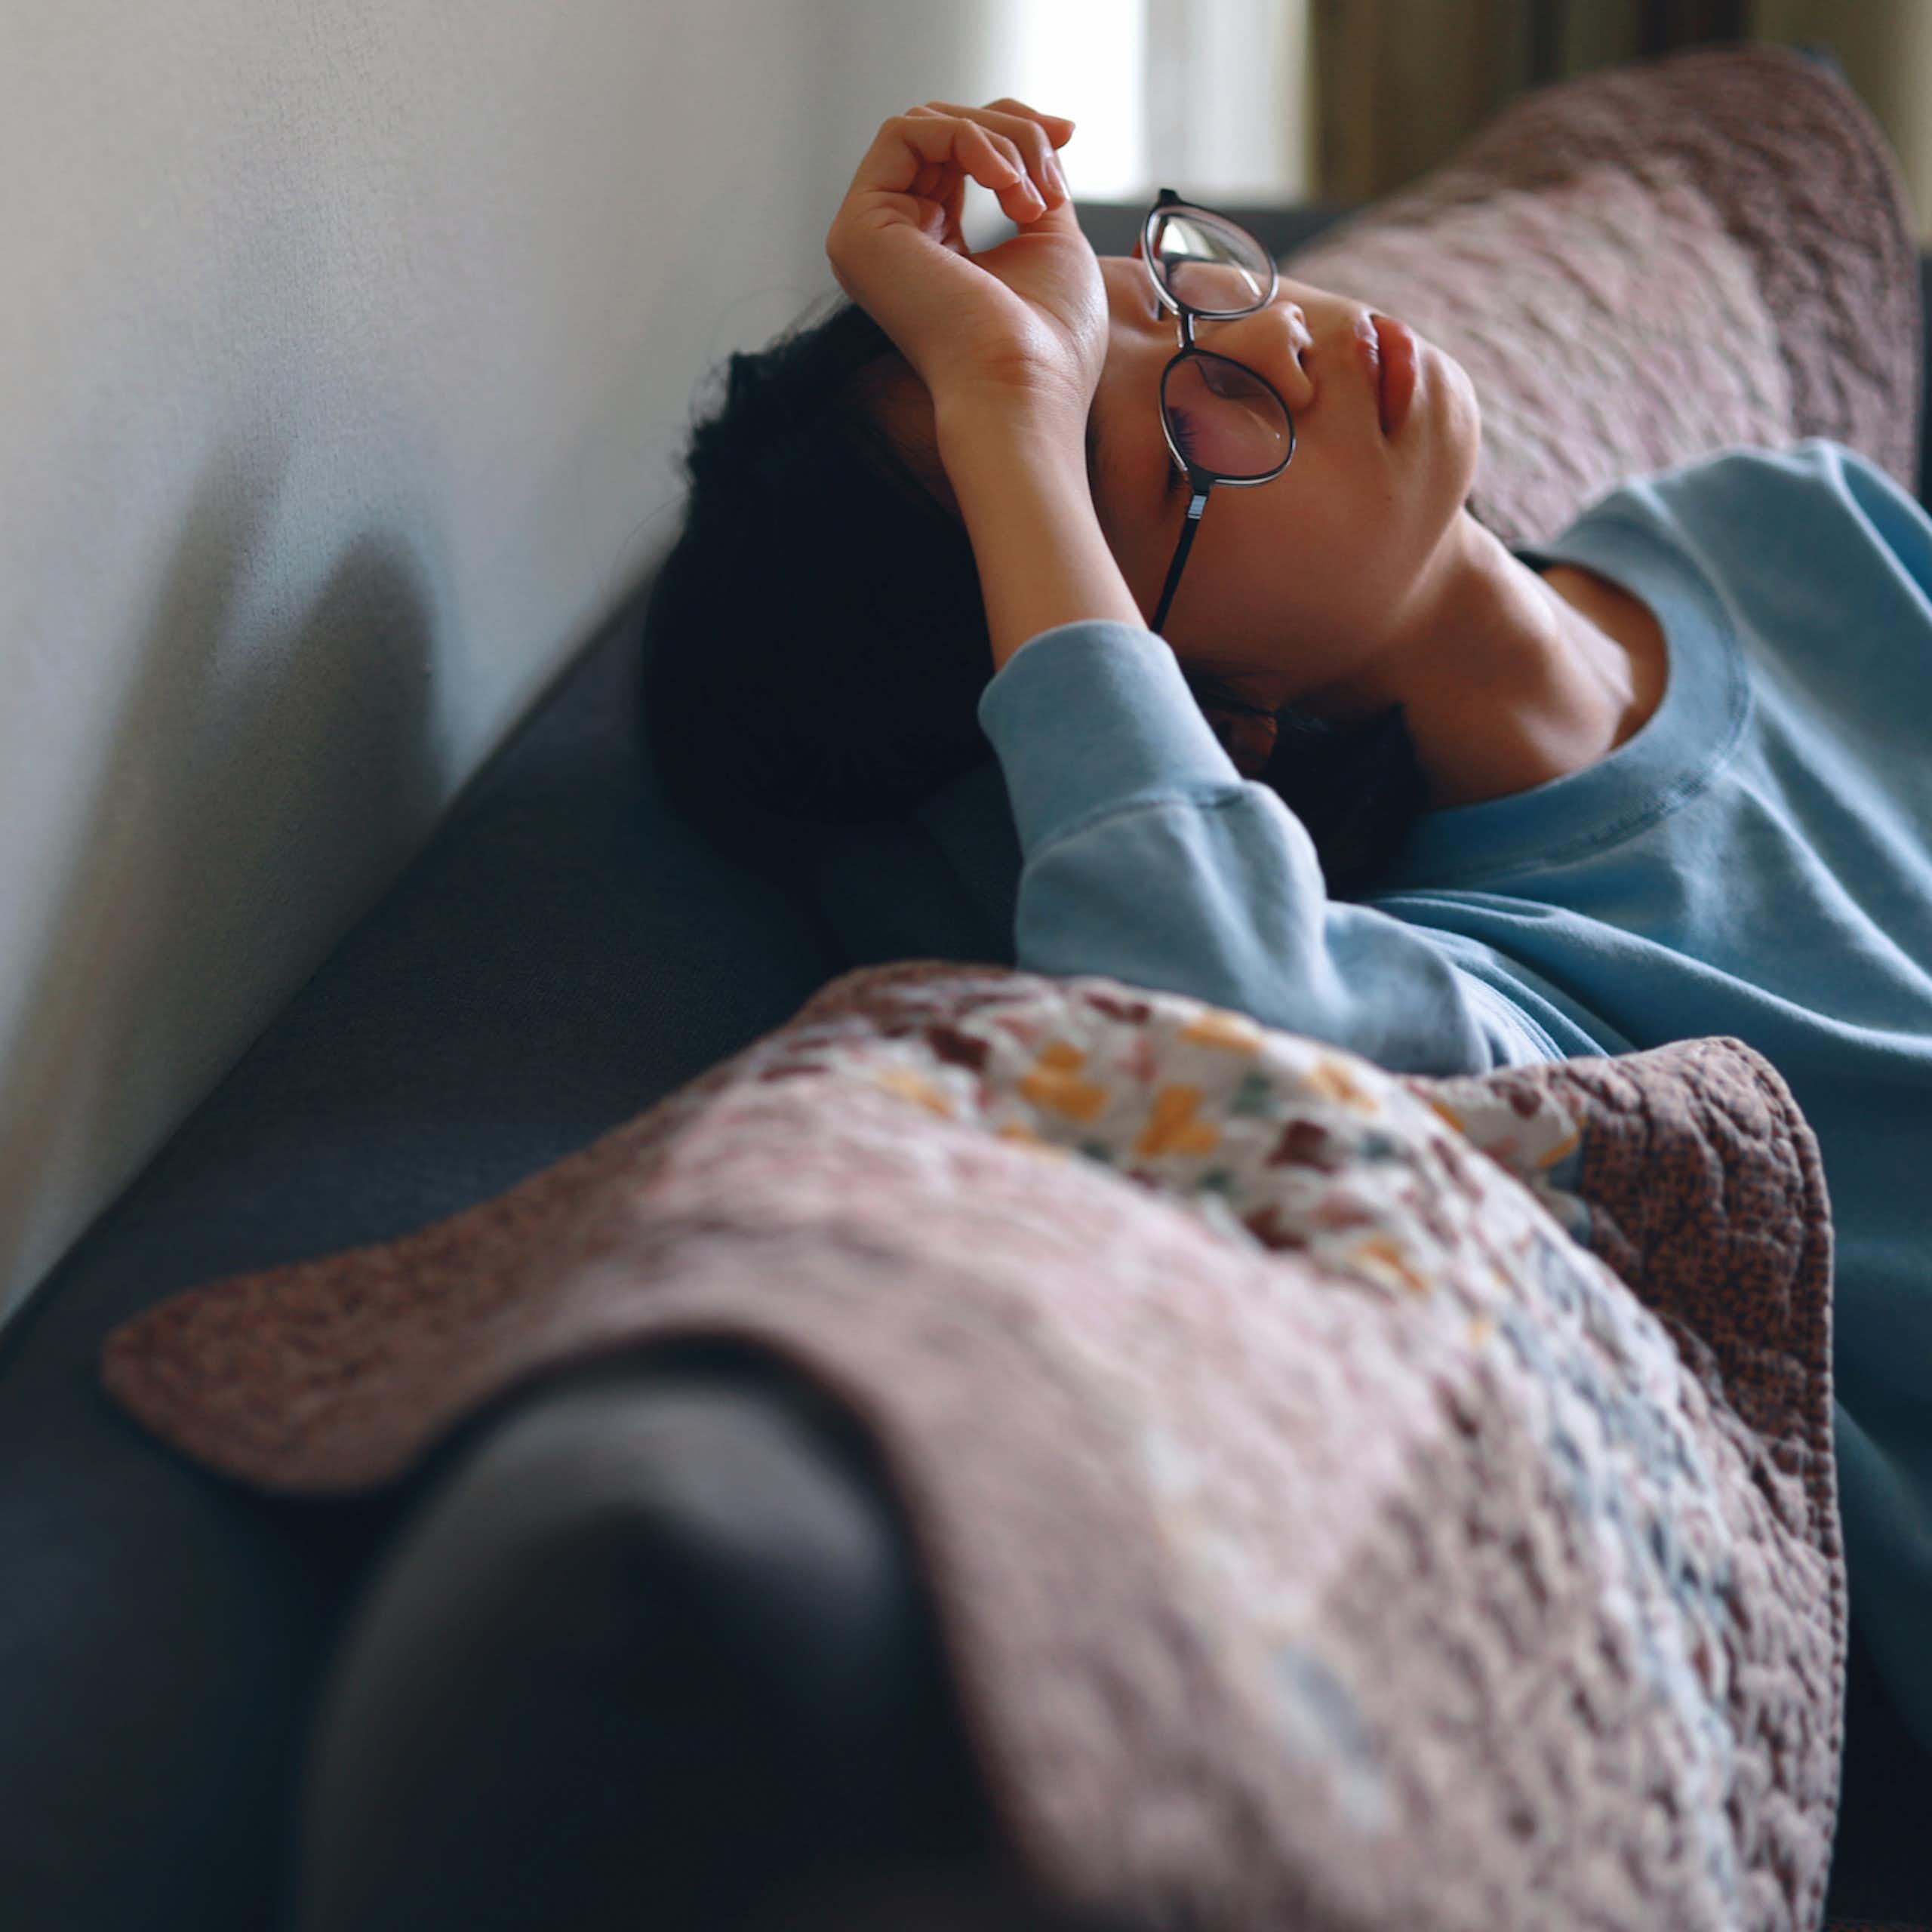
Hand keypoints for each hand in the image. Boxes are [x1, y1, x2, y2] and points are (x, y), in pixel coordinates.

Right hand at [824, 99, 1106, 436]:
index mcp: (931, 248)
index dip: (1014, 128)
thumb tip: (1038, 132)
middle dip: (1012, 132)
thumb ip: (1032, 181)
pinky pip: (905, 133)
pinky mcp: (858, 229)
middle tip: (1053, 179)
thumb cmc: (1049, 346)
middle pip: (943, 131)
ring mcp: (869, 236)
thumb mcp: (1051, 238)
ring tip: (1031, 198)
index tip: (1068, 134)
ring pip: (926, 125)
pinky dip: (967, 140)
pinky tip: (1004, 183)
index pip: (957, 152)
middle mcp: (892, 241)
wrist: (1024, 394)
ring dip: (998, 141)